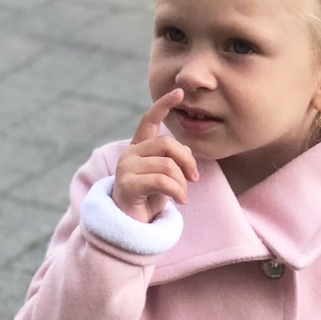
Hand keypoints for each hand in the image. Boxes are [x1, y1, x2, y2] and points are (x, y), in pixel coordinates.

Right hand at [112, 88, 198, 222]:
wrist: (130, 228)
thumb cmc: (149, 200)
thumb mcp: (164, 176)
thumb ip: (173, 159)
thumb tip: (188, 154)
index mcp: (138, 148)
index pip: (149, 120)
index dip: (164, 105)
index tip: (179, 91)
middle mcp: (129, 154)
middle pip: (166, 144)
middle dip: (186, 161)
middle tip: (195, 178)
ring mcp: (126, 169)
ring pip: (167, 165)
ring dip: (182, 183)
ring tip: (183, 195)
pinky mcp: (128, 185)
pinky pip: (162, 181)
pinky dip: (178, 192)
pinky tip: (181, 201)